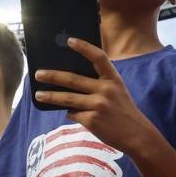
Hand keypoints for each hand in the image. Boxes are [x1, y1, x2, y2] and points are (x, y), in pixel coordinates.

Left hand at [33, 37, 156, 153]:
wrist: (137, 135)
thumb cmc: (124, 113)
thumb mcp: (118, 92)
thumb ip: (100, 85)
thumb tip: (71, 84)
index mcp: (113, 79)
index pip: (99, 58)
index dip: (84, 47)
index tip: (70, 41)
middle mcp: (105, 90)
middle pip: (73, 80)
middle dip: (53, 76)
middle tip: (38, 74)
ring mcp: (98, 105)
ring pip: (67, 99)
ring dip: (50, 96)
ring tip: (38, 95)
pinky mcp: (92, 120)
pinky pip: (74, 114)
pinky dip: (70, 113)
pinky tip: (70, 113)